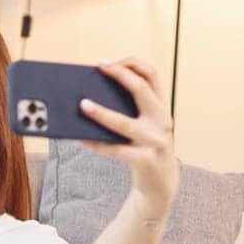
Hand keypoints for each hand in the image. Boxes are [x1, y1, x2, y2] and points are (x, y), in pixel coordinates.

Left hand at [78, 57, 178, 216]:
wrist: (162, 181)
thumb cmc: (144, 148)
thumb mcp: (143, 125)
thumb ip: (128, 110)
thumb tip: (90, 97)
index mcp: (161, 107)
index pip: (152, 75)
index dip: (131, 64)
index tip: (107, 62)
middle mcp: (162, 120)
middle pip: (142, 90)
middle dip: (120, 75)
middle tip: (99, 68)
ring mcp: (155, 140)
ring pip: (124, 123)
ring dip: (102, 113)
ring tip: (82, 105)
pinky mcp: (145, 159)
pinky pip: (116, 150)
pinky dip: (97, 143)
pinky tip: (81, 138)